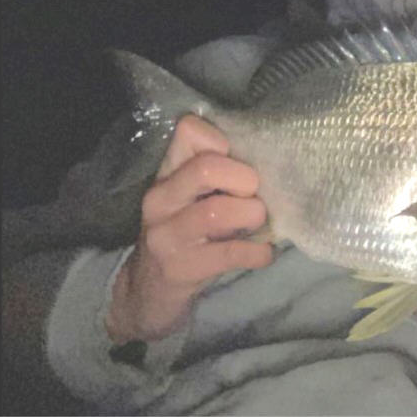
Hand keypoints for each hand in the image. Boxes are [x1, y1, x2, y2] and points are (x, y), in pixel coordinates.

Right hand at [106, 115, 272, 343]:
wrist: (150, 286)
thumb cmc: (185, 227)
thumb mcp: (190, 193)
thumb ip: (216, 170)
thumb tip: (266, 154)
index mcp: (166, 172)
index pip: (188, 130)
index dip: (220, 139)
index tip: (236, 159)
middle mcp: (159, 199)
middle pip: (205, 168)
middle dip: (243, 178)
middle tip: (252, 194)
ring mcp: (165, 236)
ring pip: (216, 212)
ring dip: (251, 214)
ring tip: (257, 221)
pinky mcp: (180, 269)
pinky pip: (229, 254)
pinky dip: (257, 252)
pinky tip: (264, 253)